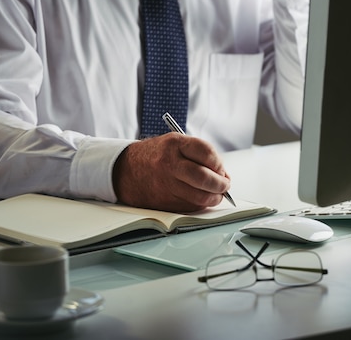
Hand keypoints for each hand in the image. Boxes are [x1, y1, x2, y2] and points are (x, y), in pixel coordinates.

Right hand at [113, 133, 230, 212]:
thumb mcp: (176, 143)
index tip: (221, 169)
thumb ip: (199, 154)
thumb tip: (222, 175)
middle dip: (220, 184)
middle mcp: (169, 164)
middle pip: (204, 178)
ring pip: (199, 197)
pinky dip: (200, 204)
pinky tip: (202, 198)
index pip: (206, 153)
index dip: (218, 163)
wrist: (126, 170)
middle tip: (225, 185)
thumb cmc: (157, 155)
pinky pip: (190, 206)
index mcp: (174, 145)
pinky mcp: (163, 202)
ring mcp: (166, 184)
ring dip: (214, 197)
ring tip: (217, 194)